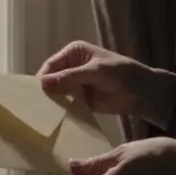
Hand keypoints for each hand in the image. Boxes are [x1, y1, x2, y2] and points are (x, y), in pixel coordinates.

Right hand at [36, 40, 175, 128]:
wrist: (143, 93)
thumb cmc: (123, 74)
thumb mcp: (96, 72)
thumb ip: (71, 77)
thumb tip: (43, 82)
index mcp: (74, 53)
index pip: (51, 65)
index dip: (42, 79)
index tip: (32, 95)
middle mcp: (71, 67)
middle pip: (51, 80)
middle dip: (44, 92)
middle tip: (33, 108)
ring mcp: (75, 84)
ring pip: (57, 94)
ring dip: (52, 104)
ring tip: (40, 117)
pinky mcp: (81, 100)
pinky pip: (66, 105)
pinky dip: (61, 112)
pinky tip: (54, 121)